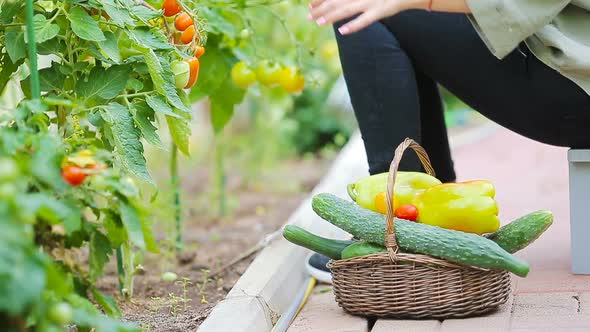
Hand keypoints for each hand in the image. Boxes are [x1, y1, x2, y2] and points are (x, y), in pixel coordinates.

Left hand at [309, 0, 427, 33]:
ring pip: (347, 9)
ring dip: (332, 16)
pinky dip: (354, 25)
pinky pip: (365, 20)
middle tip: (309, 16)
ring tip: (318, 23)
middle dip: (321, 8)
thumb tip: (340, 5)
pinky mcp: (382, 10)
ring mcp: (372, 1)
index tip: (310, 5)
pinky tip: (342, 32)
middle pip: (337, 1)